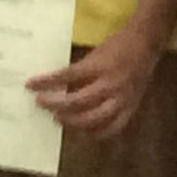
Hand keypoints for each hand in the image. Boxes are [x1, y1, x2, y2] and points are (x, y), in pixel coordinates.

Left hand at [28, 20, 163, 137]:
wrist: (147, 43)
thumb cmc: (118, 44)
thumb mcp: (95, 53)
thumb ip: (80, 71)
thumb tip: (57, 87)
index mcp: (99, 66)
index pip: (66, 76)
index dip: (46, 82)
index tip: (30, 86)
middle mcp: (109, 84)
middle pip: (77, 102)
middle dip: (55, 105)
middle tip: (41, 104)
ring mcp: (121, 98)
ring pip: (93, 119)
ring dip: (72, 122)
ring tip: (58, 119)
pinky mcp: (130, 107)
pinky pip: (113, 127)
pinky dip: (97, 133)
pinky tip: (84, 132)